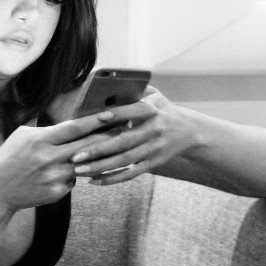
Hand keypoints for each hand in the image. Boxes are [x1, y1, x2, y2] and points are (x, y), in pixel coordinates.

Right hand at [0, 110, 124, 214]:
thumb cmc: (10, 158)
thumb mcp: (22, 136)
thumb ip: (46, 130)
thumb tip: (72, 123)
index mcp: (40, 141)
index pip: (73, 128)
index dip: (95, 121)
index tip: (112, 114)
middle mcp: (48, 159)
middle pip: (86, 146)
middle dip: (107, 136)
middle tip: (124, 129)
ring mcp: (54, 178)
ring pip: (85, 164)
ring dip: (96, 156)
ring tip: (108, 148)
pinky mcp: (57, 192)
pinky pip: (75, 180)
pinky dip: (75, 174)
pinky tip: (66, 172)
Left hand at [69, 87, 199, 183]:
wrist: (190, 131)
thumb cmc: (163, 110)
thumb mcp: (155, 95)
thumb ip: (134, 90)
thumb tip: (107, 84)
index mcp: (152, 110)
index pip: (131, 112)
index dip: (114, 116)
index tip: (93, 120)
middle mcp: (153, 130)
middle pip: (123, 142)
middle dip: (98, 150)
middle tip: (75, 156)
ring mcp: (154, 148)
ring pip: (124, 160)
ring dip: (100, 167)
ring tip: (79, 171)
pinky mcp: (154, 163)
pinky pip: (131, 173)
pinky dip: (113, 179)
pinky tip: (95, 181)